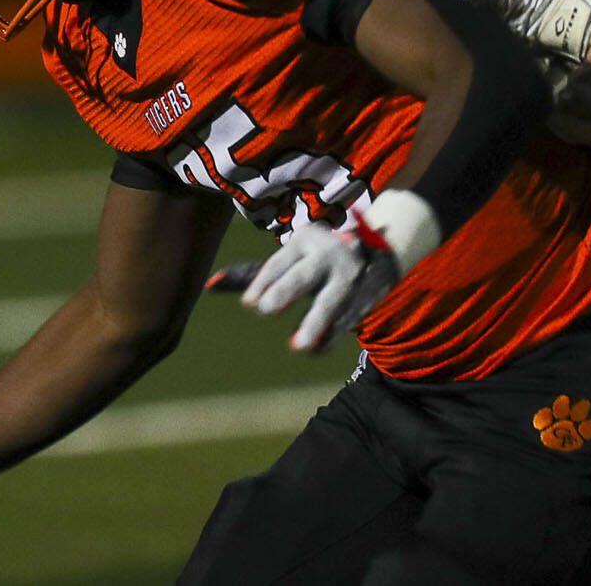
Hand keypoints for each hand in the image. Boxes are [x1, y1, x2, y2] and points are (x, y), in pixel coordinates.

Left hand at [210, 195, 434, 353]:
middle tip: (265, 310)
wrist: (381, 246)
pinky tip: (316, 349)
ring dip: (314, 324)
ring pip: (330, 300)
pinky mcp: (370, 292)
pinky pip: (349, 317)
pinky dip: (332, 334)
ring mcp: (351, 274)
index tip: (249, 304)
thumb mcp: (290, 258)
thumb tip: (208, 285)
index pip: (278, 263)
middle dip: (283, 292)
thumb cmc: (316, 257)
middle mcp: (328, 254)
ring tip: (297, 346)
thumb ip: (254, 275)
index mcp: (304, 240)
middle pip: (303, 276)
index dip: (261, 283)